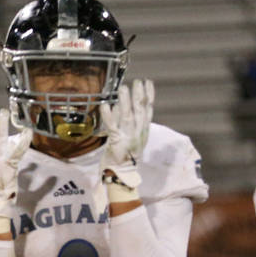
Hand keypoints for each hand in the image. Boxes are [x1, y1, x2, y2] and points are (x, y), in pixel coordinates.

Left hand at [98, 79, 153, 201]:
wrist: (121, 174)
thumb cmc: (124, 155)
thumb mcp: (132, 137)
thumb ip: (129, 122)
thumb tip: (119, 105)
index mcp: (143, 131)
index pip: (149, 110)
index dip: (150, 95)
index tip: (148, 82)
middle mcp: (138, 133)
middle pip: (140, 111)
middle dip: (139, 95)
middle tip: (137, 81)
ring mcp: (128, 137)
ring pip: (128, 116)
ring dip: (125, 102)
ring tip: (124, 88)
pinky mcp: (116, 142)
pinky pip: (112, 127)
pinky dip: (108, 115)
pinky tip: (105, 105)